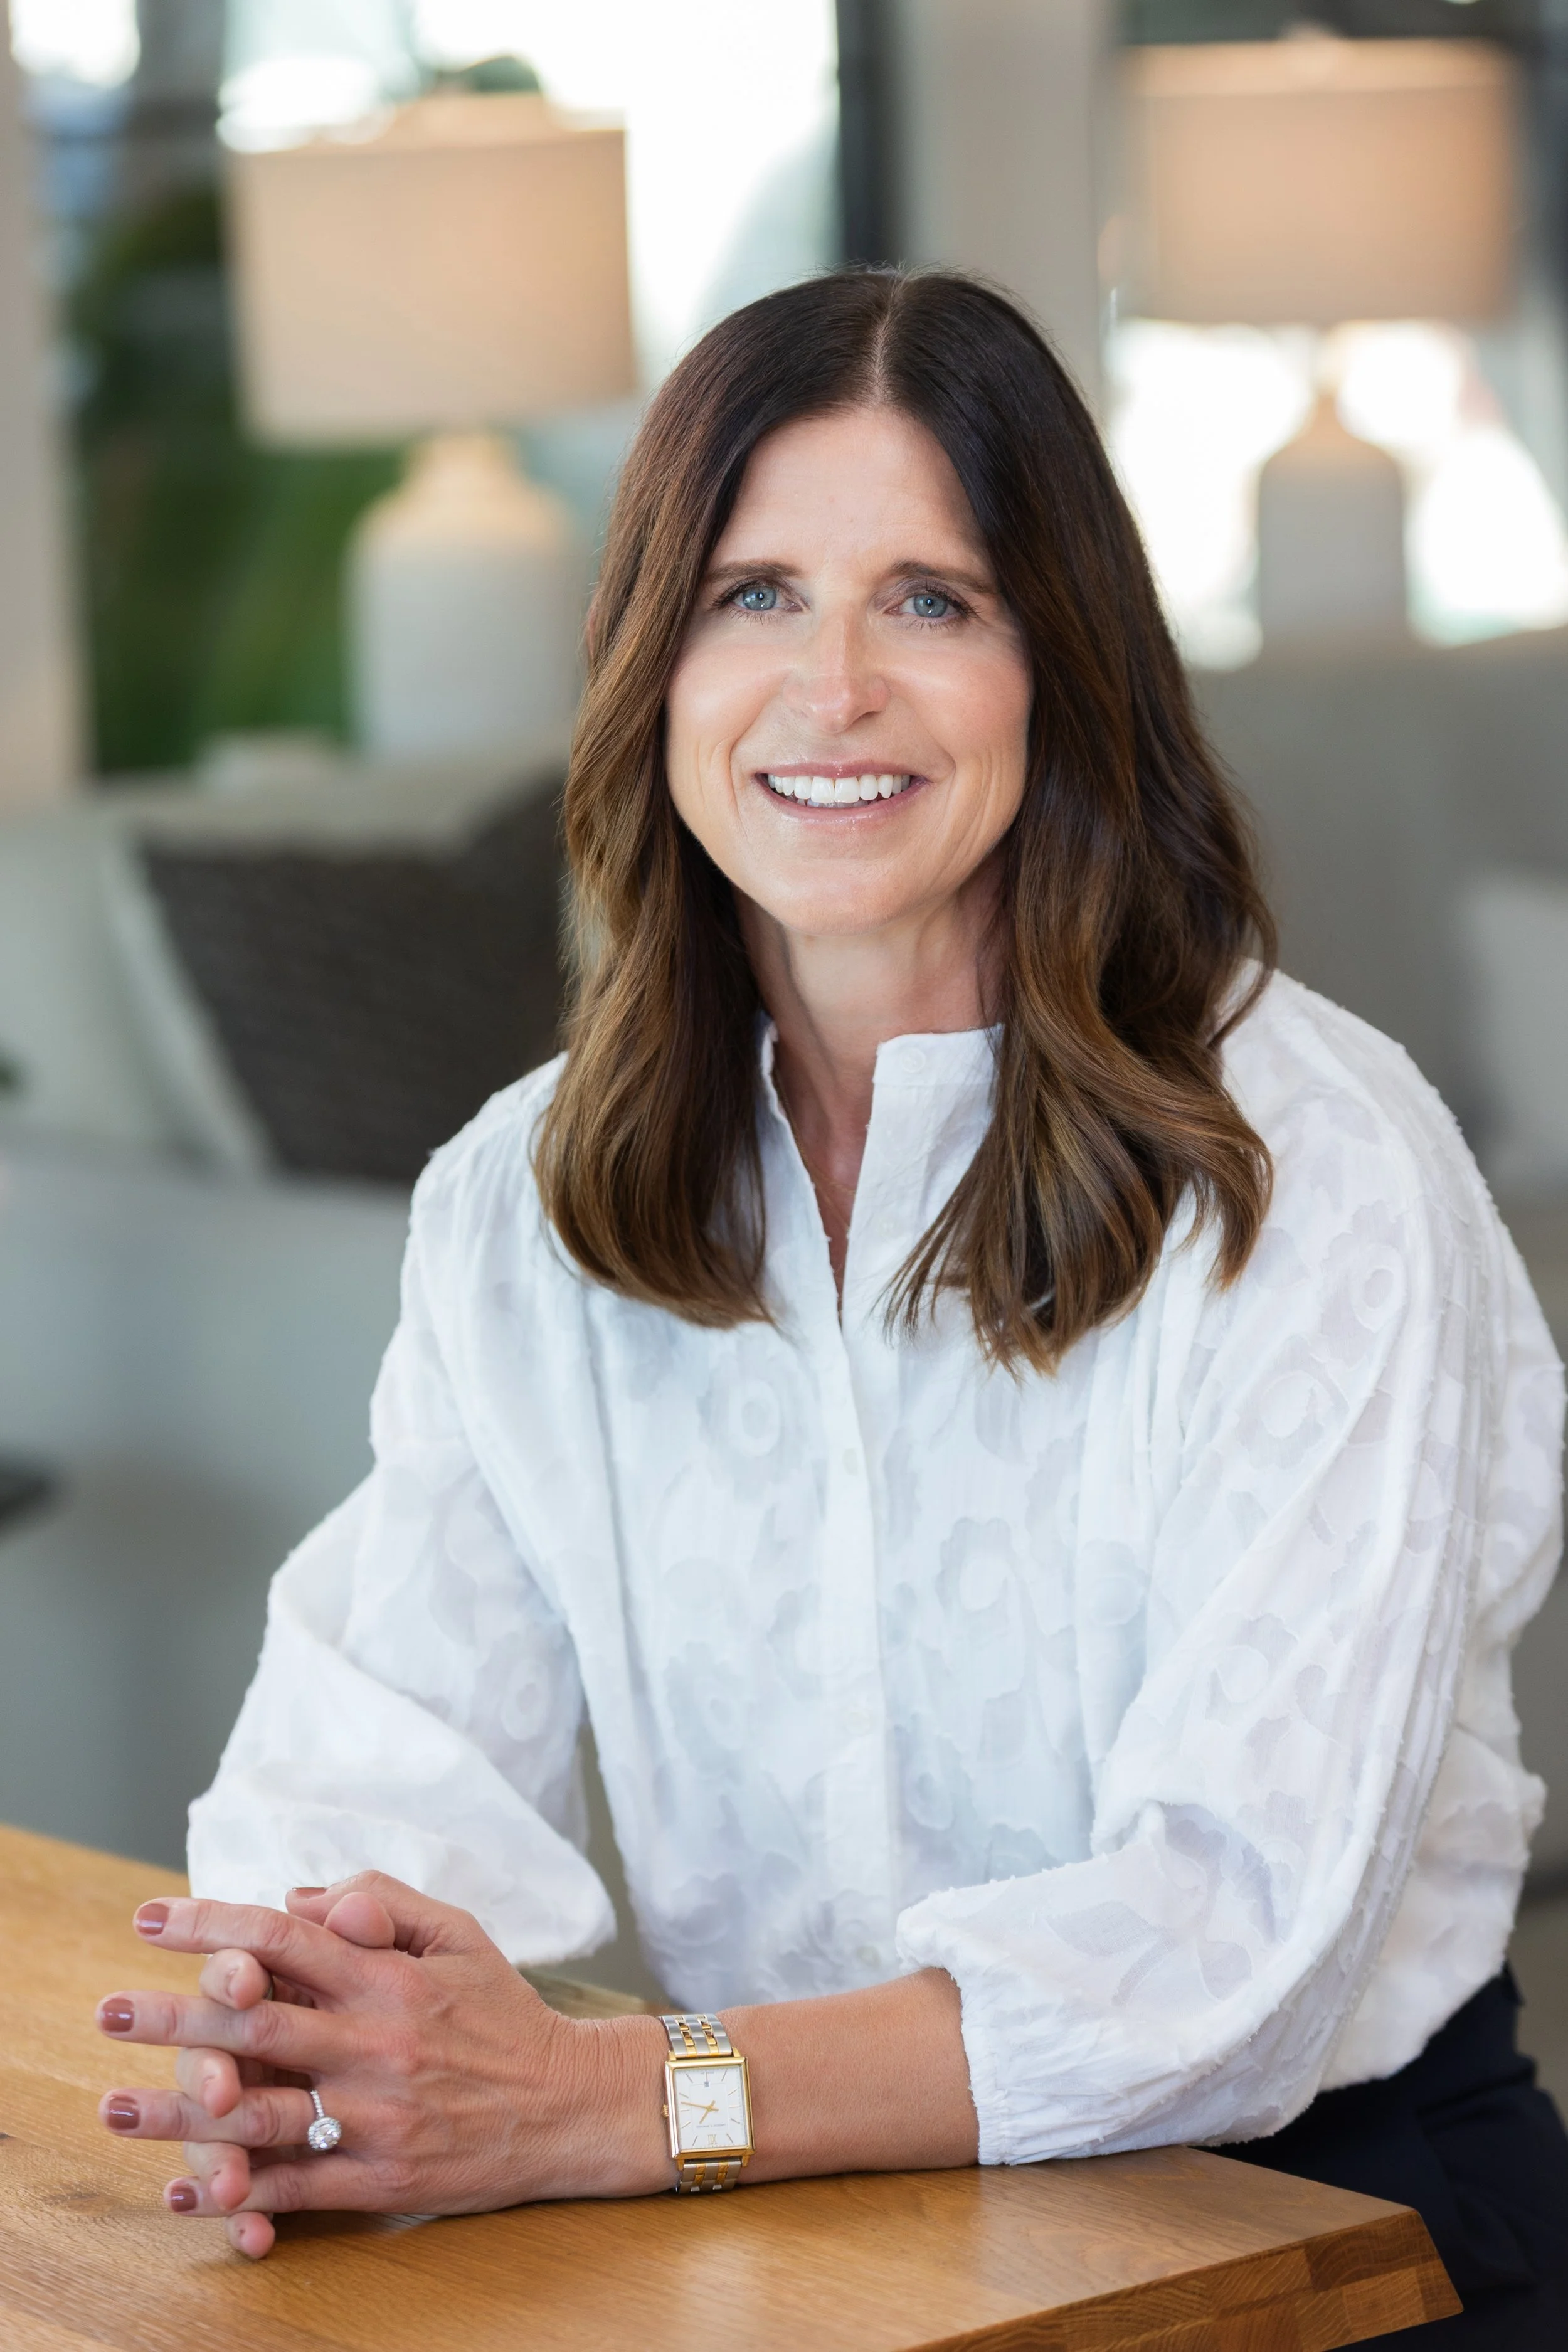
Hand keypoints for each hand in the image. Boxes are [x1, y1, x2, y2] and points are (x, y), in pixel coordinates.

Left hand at [95, 1873, 667, 2259]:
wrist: (569, 2104)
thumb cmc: (505, 2011)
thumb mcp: (458, 1932)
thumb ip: (381, 1902)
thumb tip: (298, 1896)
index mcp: (390, 1979)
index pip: (285, 1937)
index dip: (213, 1925)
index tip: (152, 1918)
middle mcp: (377, 2043)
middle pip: (257, 2022)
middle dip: (174, 2016)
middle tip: (107, 2010)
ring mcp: (378, 2116)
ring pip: (263, 2113)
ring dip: (183, 2112)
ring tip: (118, 2108)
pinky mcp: (384, 2179)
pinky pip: (298, 2190)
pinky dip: (238, 2193)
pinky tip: (187, 2190)